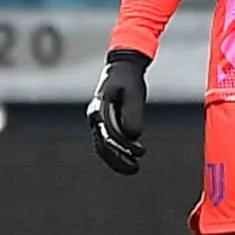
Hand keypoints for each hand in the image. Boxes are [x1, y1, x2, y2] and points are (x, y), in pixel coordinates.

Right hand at [88, 49, 150, 174]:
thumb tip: (132, 136)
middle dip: (118, 160)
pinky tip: (130, 156)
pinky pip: (107, 140)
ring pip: (103, 146)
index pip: (109, 135)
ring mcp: (98, 119)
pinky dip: (117, 150)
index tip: (139, 152)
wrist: (123, 65)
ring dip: (117, 158)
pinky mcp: (104, 120)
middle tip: (135, 168)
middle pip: (102, 146)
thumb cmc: (129, 77)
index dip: (124, 147)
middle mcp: (95, 116)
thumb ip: (133, 114)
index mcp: (99, 109)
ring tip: (134, 167)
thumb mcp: (134, 93)